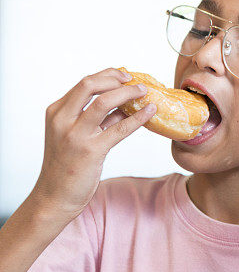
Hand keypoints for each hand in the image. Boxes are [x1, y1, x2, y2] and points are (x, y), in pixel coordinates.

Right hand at [31, 68, 156, 219]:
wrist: (55, 197)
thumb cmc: (67, 167)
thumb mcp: (75, 136)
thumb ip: (96, 120)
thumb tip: (124, 105)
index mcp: (56, 112)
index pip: (84, 84)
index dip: (107, 76)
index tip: (123, 75)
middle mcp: (62, 120)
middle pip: (90, 85)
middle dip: (115, 78)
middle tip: (134, 80)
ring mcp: (75, 135)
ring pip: (103, 102)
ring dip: (127, 93)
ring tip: (144, 91)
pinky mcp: (90, 151)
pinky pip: (118, 128)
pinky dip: (137, 117)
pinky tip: (150, 112)